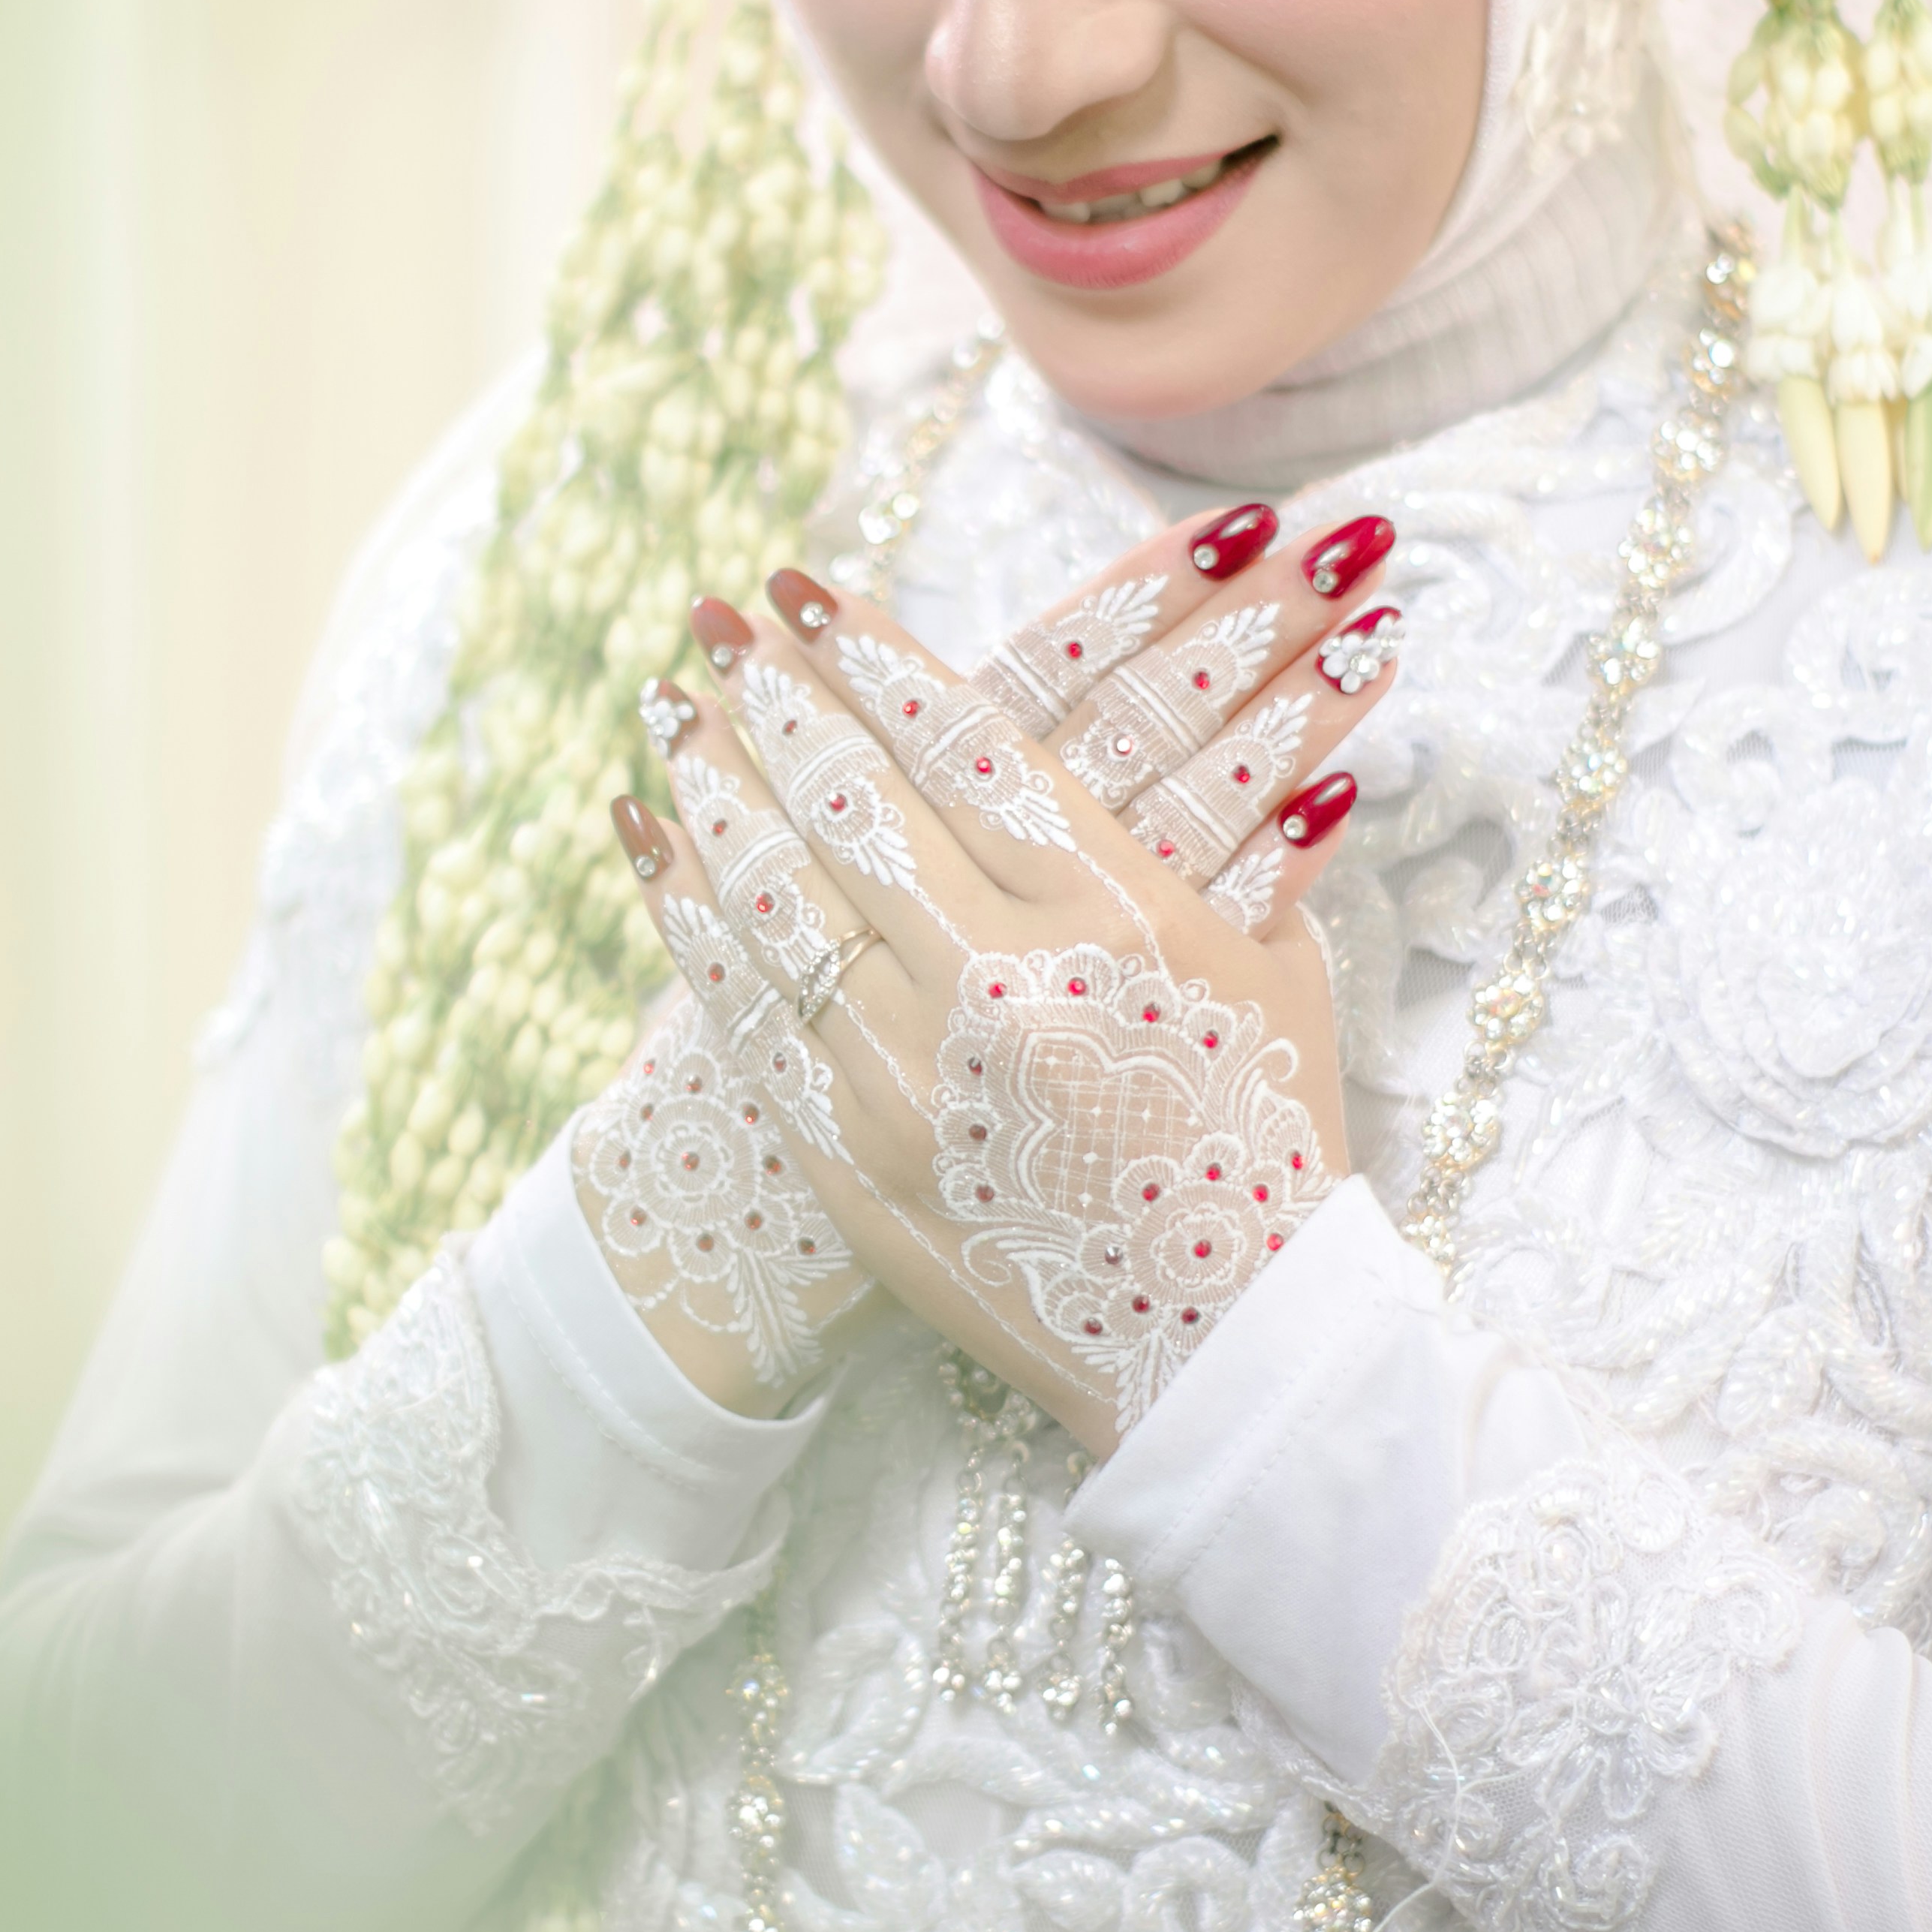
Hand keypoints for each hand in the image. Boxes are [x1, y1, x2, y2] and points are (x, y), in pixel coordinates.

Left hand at [612, 525, 1404, 1453]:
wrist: (1228, 1345)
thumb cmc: (1270, 1141)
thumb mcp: (1275, 967)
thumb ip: (1242, 832)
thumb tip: (1256, 705)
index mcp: (1115, 917)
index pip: (962, 742)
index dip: (872, 651)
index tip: (807, 586)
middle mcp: (1001, 983)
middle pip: (850, 798)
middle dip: (771, 693)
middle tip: (713, 621)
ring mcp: (911, 1081)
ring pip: (775, 897)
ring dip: (712, 788)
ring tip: (669, 715)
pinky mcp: (854, 1163)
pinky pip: (744, 1015)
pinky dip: (689, 920)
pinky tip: (656, 850)